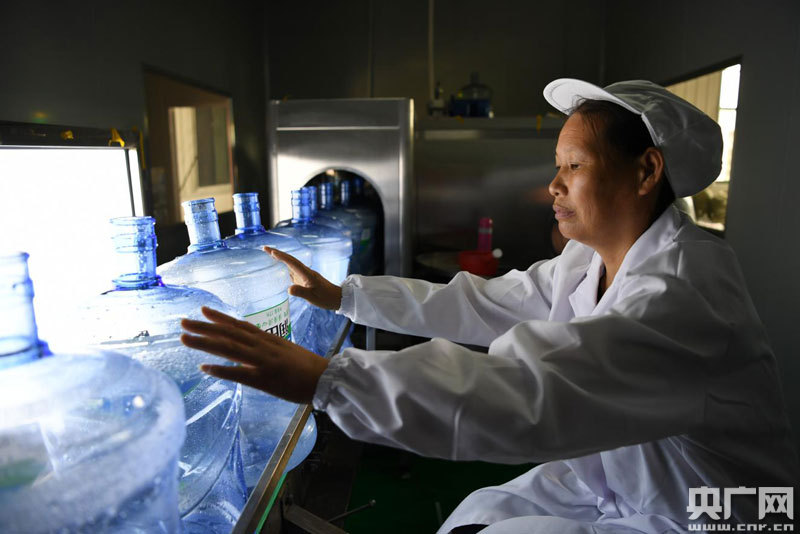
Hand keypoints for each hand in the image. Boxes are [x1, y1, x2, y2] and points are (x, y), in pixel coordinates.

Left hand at [181, 307, 328, 403]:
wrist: (325, 378)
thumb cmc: (307, 367)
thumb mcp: (285, 350)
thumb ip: (267, 348)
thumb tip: (251, 348)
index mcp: (268, 339)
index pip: (239, 325)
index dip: (219, 318)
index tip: (202, 310)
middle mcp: (262, 346)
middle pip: (228, 334)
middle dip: (204, 327)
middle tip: (182, 322)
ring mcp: (262, 361)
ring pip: (228, 349)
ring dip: (205, 343)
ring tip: (184, 338)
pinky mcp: (264, 379)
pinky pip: (239, 373)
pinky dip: (221, 370)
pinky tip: (204, 368)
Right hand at [264, 246, 342, 310]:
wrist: (337, 298)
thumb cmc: (326, 298)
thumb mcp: (312, 297)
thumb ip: (301, 292)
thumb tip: (288, 289)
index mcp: (307, 274)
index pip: (292, 263)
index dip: (282, 257)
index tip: (271, 252)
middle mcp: (305, 272)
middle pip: (290, 260)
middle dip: (278, 253)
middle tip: (265, 248)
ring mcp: (305, 275)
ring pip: (291, 263)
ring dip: (280, 258)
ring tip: (269, 253)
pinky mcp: (305, 278)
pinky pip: (293, 269)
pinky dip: (285, 265)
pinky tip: (279, 266)